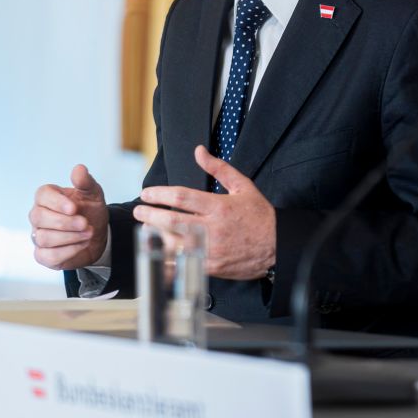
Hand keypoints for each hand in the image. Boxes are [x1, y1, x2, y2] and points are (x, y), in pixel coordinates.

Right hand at [30, 165, 109, 270]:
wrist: (98, 235)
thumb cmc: (90, 211)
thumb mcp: (93, 194)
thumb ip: (85, 182)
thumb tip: (79, 168)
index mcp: (47, 197)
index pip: (42, 195)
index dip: (56, 202)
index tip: (74, 208)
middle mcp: (38, 215)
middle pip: (38, 217)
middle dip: (65, 222)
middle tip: (86, 224)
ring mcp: (38, 236)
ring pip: (43, 238)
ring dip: (70, 237)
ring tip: (89, 233)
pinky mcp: (43, 255)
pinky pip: (48, 256)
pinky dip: (68, 251)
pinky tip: (82, 245)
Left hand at [134, 146, 276, 280]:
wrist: (277, 246)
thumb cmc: (259, 216)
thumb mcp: (243, 186)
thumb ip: (219, 168)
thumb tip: (199, 151)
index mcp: (218, 206)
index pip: (181, 197)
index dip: (159, 194)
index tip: (147, 193)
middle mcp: (212, 228)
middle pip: (172, 220)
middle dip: (150, 215)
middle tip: (139, 211)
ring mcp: (210, 249)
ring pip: (174, 243)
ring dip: (155, 236)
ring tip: (145, 229)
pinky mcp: (211, 266)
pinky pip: (183, 264)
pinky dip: (167, 259)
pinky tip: (157, 253)